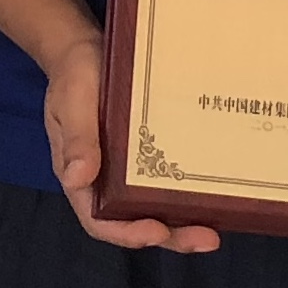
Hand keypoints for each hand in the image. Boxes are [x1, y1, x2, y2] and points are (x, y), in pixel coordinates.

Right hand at [45, 31, 219, 253]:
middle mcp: (105, 182)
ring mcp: (127, 170)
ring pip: (154, 207)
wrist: (85, 48)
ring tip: (214, 230)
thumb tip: (77, 178)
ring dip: (182, 222)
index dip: (128, 233)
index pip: (101, 220)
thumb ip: (76, 139)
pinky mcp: (147, 153)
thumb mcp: (72, 103)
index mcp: (81, 177)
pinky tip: (212, 192)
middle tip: (205, 240)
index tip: (157, 231)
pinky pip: (165, 180)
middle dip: (170, 236)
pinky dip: (186, 192)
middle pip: (135, 222)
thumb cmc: (74, 76)